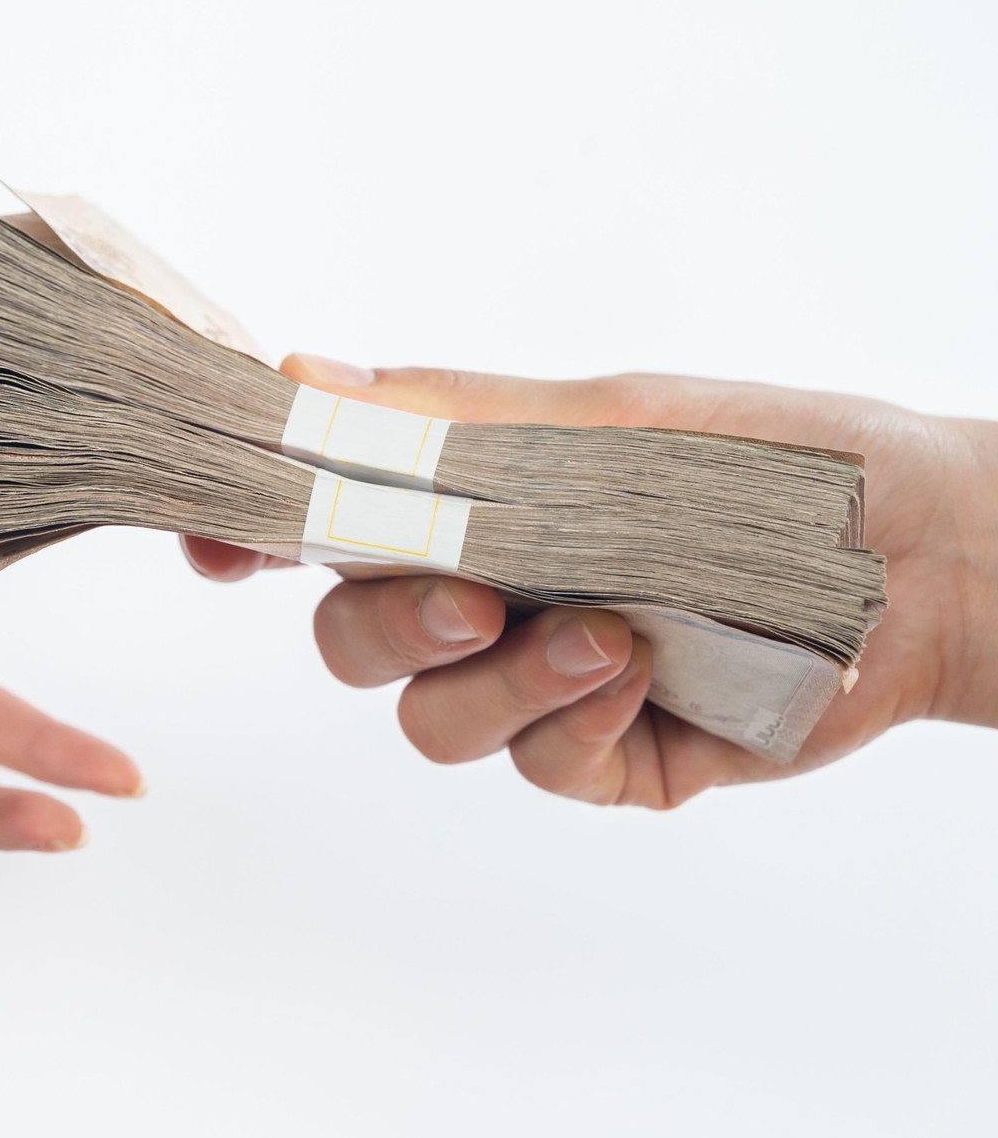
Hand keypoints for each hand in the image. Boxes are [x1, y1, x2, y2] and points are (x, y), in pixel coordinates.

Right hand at [186, 359, 997, 806]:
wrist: (914, 565)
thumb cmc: (763, 465)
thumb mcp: (601, 426)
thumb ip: (447, 421)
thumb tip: (295, 374)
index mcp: (462, 499)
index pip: (318, 523)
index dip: (250, 539)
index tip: (223, 549)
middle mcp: (480, 591)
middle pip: (350, 636)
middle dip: (393, 623)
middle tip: (473, 599)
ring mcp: (530, 681)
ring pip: (425, 717)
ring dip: (501, 682)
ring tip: (607, 635)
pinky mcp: (591, 754)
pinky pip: (527, 763)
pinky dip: (572, 720)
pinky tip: (640, 676)